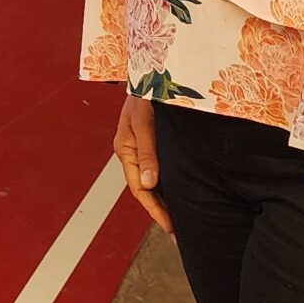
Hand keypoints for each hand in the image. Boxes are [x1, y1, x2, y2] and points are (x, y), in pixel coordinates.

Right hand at [110, 96, 171, 234]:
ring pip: (151, 180)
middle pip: (144, 188)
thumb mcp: (144, 122)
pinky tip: (178, 191)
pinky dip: (166, 184)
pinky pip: (158, 169)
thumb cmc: (146, 93)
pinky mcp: (152, 142)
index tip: (170, 226)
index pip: (139, 189)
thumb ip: (147, 152)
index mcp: (125, 149)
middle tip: (176, 231)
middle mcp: (131, 151)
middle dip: (159, 210)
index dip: (154, 209)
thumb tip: (148, 184)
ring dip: (163, 199)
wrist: (152, 71)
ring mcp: (141, 147)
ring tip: (179, 217)